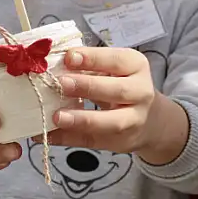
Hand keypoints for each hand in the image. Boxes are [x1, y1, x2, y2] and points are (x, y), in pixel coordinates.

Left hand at [47, 47, 165, 156]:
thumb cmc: (122, 85)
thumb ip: (88, 66)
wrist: (150, 120)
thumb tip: (48, 65)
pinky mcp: (120, 141)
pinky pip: (93, 141)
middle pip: (117, 90)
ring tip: (57, 116)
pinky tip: (49, 134)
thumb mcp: (114, 69)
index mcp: (135, 66)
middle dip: (88, 87)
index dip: (92, 58)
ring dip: (82, 119)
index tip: (68, 57)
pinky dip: (69, 138)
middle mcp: (140, 92)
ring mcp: (133, 120)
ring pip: (111, 121)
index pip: (116, 60)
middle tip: (61, 84)